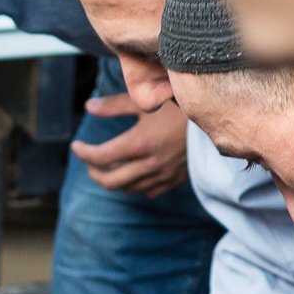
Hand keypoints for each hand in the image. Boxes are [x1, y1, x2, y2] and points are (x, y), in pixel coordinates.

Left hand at [70, 95, 189, 197]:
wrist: (217, 117)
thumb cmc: (179, 103)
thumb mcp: (146, 101)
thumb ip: (114, 105)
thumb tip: (89, 107)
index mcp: (139, 144)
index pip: (99, 157)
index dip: (83, 152)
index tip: (76, 145)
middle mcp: (149, 165)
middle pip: (109, 181)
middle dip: (94, 172)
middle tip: (89, 161)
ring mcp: (163, 175)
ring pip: (128, 189)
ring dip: (113, 180)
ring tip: (108, 166)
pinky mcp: (175, 179)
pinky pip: (148, 191)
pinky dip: (135, 185)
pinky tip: (133, 172)